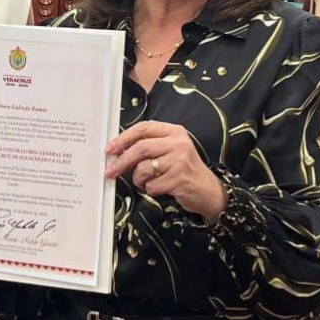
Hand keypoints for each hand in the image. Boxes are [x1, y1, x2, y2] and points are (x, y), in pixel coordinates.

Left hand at [104, 120, 226, 219]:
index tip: (110, 149)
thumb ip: (149, 146)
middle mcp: (178, 143)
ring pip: (143, 168)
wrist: (209, 191)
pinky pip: (152, 185)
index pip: (143, 128)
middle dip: (121, 161)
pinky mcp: (179, 178)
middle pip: (140, 148)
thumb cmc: (185, 171)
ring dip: (138, 180)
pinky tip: (160, 188)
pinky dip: (150, 190)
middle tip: (111, 171)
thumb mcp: (171, 151)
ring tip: (146, 182)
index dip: (123, 138)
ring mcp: (180, 160)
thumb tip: (118, 151)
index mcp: (174, 132)